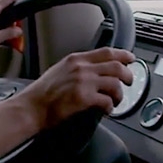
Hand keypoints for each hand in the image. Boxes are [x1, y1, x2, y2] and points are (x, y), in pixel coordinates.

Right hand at [18, 47, 134, 129]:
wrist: (31, 108)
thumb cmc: (41, 94)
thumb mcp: (59, 70)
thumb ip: (77, 67)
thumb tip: (94, 70)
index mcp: (75, 59)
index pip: (106, 52)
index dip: (123, 55)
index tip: (130, 59)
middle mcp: (81, 68)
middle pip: (116, 66)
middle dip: (128, 75)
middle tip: (129, 82)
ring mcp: (83, 82)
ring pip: (115, 83)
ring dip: (120, 94)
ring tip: (116, 101)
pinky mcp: (84, 98)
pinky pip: (107, 101)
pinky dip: (110, 107)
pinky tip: (106, 110)